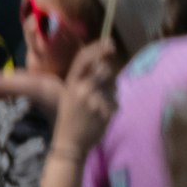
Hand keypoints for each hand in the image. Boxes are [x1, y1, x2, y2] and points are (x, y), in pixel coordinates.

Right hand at [51, 42, 119, 162]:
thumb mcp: (70, 95)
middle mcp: (82, 88)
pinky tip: (102, 115)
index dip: (98, 47)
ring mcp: (94, 99)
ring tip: (98, 104)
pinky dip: (112, 106)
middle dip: (108, 75)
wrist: (70, 144)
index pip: (84, 58)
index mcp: (70, 84)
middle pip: (105, 69)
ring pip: (113, 85)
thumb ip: (85, 78)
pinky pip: (116, 100)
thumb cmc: (70, 118)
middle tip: (102, 88)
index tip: (111, 42)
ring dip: (111, 92)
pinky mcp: (106, 110)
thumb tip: (105, 59)